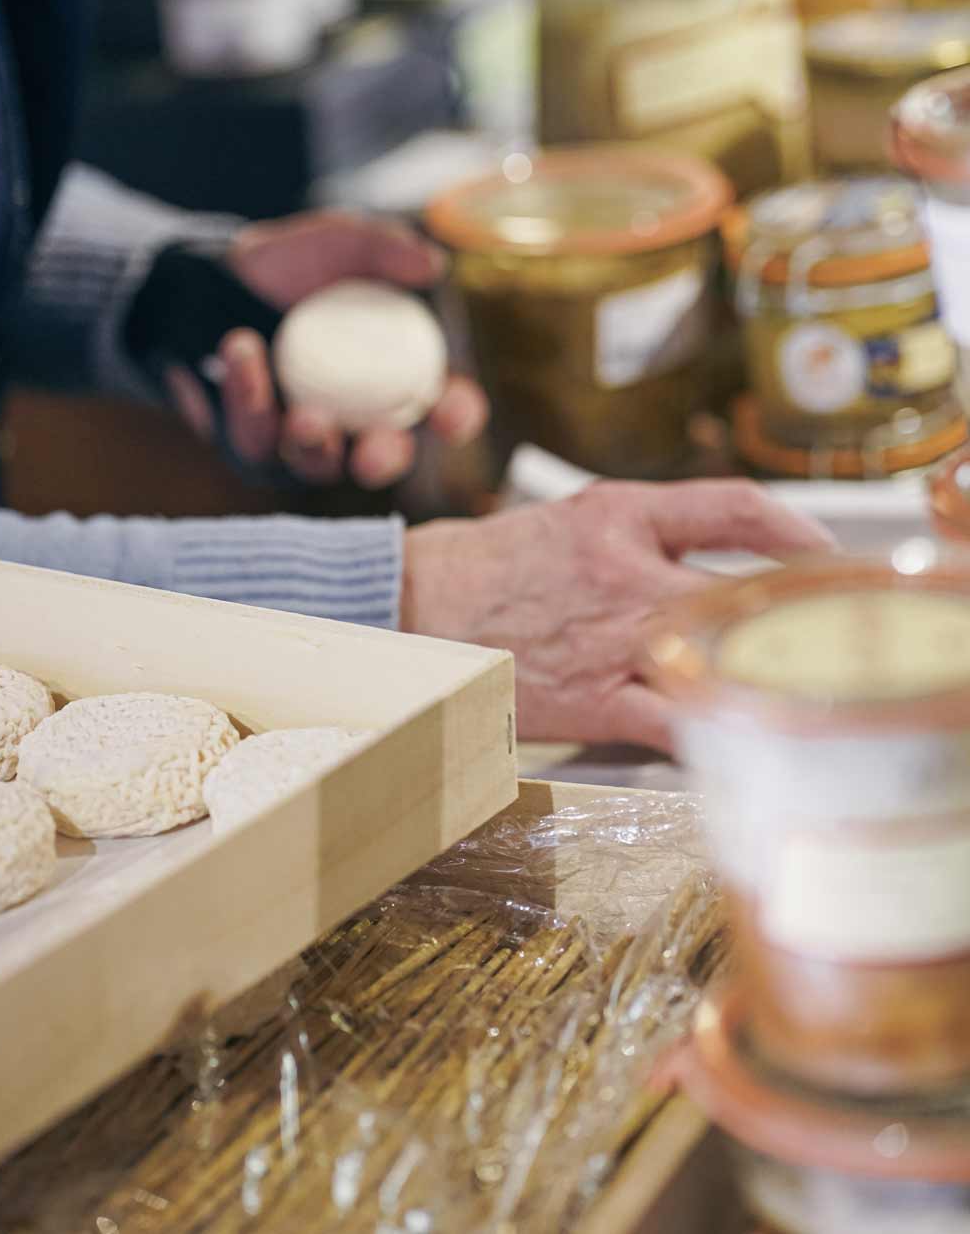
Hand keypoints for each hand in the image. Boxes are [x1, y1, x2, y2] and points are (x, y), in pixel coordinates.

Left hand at [166, 213, 487, 487]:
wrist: (211, 278)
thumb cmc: (292, 265)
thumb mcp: (338, 242)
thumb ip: (383, 248)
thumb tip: (432, 265)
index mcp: (398, 377)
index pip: (442, 408)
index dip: (456, 417)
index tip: (448, 412)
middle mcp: (358, 419)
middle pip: (384, 457)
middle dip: (384, 460)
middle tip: (373, 452)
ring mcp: (304, 439)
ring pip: (317, 464)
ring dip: (314, 444)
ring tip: (306, 416)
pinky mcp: (252, 444)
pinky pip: (253, 439)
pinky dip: (250, 398)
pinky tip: (243, 352)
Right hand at [401, 480, 834, 749]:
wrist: (412, 607)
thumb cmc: (489, 564)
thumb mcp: (572, 517)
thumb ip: (646, 528)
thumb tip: (718, 545)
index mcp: (619, 514)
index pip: (734, 507)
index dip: (796, 528)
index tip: (822, 549)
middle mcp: (626, 573)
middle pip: (745, 587)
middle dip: (797, 608)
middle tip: (826, 625)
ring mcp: (614, 640)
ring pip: (720, 655)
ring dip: (765, 668)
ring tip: (795, 678)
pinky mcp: (595, 700)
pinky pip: (677, 721)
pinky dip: (714, 728)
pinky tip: (737, 732)